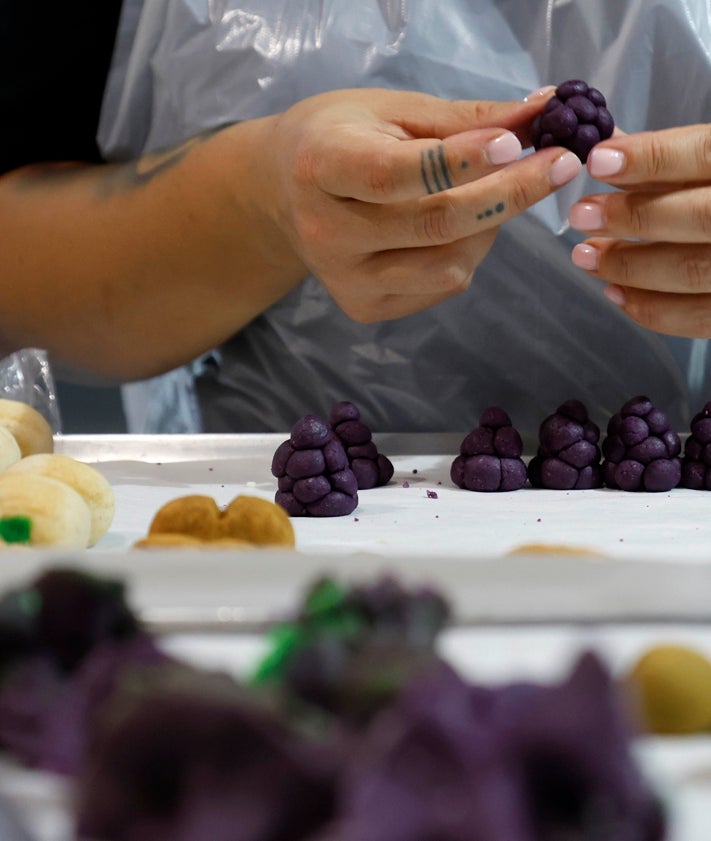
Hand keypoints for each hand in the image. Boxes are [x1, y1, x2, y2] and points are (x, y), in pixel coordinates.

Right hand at [266, 88, 580, 320]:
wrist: (286, 194)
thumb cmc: (344, 137)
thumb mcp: (392, 110)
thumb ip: (464, 118)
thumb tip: (544, 113)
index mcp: (321, 166)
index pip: (394, 173)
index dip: (460, 161)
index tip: (518, 142)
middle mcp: (326, 233)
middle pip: (434, 224)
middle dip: (508, 194)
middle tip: (559, 165)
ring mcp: (345, 280)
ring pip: (449, 265)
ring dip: (491, 228)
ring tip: (490, 194)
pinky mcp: (364, 307)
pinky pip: (444, 285)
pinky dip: (469, 252)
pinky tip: (457, 226)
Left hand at [569, 124, 710, 337]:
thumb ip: (666, 160)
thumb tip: (605, 150)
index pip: (706, 154)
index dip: (651, 158)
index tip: (599, 161)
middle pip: (698, 216)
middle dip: (632, 216)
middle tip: (581, 215)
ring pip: (690, 270)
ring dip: (628, 266)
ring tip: (586, 255)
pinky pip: (695, 316)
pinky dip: (650, 308)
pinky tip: (615, 292)